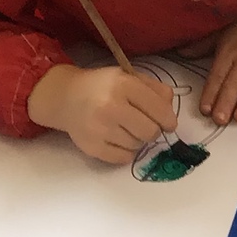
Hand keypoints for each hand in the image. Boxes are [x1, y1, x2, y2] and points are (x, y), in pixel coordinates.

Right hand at [27, 64, 177, 163]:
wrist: (66, 96)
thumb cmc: (103, 87)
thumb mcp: (130, 78)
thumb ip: (156, 91)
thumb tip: (170, 115)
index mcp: (123, 84)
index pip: (160, 111)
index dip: (168, 120)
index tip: (167, 123)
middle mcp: (110, 106)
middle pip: (151, 132)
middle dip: (152, 130)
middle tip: (143, 124)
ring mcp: (99, 128)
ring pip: (138, 146)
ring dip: (136, 140)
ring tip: (124, 127)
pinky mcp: (92, 147)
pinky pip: (124, 158)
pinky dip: (125, 151)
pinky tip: (116, 138)